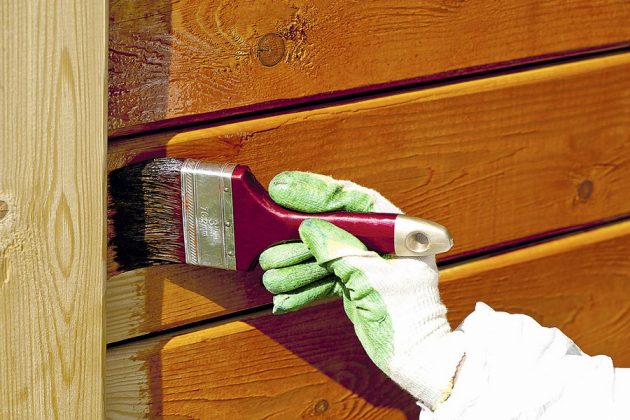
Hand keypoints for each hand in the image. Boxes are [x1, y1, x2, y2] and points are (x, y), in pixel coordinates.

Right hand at [260, 172, 464, 409]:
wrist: (419, 362)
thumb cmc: (411, 321)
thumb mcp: (375, 281)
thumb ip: (342, 251)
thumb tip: (310, 229)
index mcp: (397, 232)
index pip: (353, 201)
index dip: (316, 192)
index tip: (283, 189)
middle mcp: (381, 243)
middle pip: (332, 227)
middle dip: (297, 239)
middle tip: (269, 243)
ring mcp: (368, 264)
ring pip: (324, 256)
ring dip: (296, 267)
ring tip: (272, 275)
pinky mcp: (357, 285)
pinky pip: (325, 279)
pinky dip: (305, 288)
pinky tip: (284, 296)